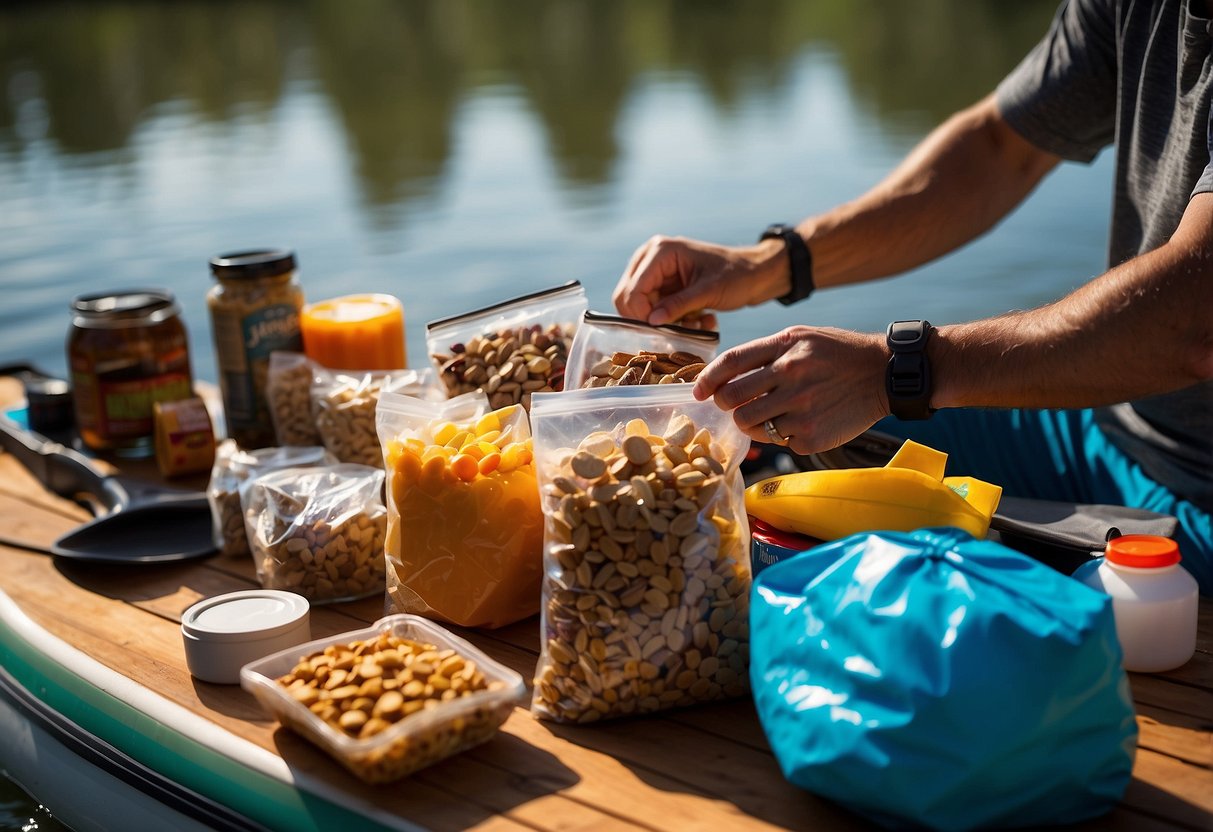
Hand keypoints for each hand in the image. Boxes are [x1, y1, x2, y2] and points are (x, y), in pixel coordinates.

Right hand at [613, 235, 789, 325]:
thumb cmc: (736, 276)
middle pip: (627, 299)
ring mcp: (654, 273)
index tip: (664, 332)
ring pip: (641, 308)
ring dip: (666, 323)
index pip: (632, 290)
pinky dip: (673, 321)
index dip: (641, 316)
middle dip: (651, 320)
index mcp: (659, 251)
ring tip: (696, 325)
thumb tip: (651, 322)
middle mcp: (650, 258)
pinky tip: (699, 321)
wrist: (755, 274)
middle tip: (680, 330)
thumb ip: (679, 305)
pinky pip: (655, 311)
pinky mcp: (662, 286)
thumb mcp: (708, 292)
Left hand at [694, 326, 889, 453]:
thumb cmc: (837, 354)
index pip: (731, 363)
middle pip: (733, 398)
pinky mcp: (811, 436)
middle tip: (734, 405)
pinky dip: (782, 435)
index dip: (707, 379)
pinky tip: (799, 422)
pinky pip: (778, 441)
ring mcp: (801, 408)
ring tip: (766, 415)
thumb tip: (724, 377)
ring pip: (749, 424)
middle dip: (726, 404)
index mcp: (785, 346)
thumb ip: (765, 352)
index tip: (699, 392)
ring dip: (750, 422)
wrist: (884, 374)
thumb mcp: (802, 337)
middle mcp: (791, 375)